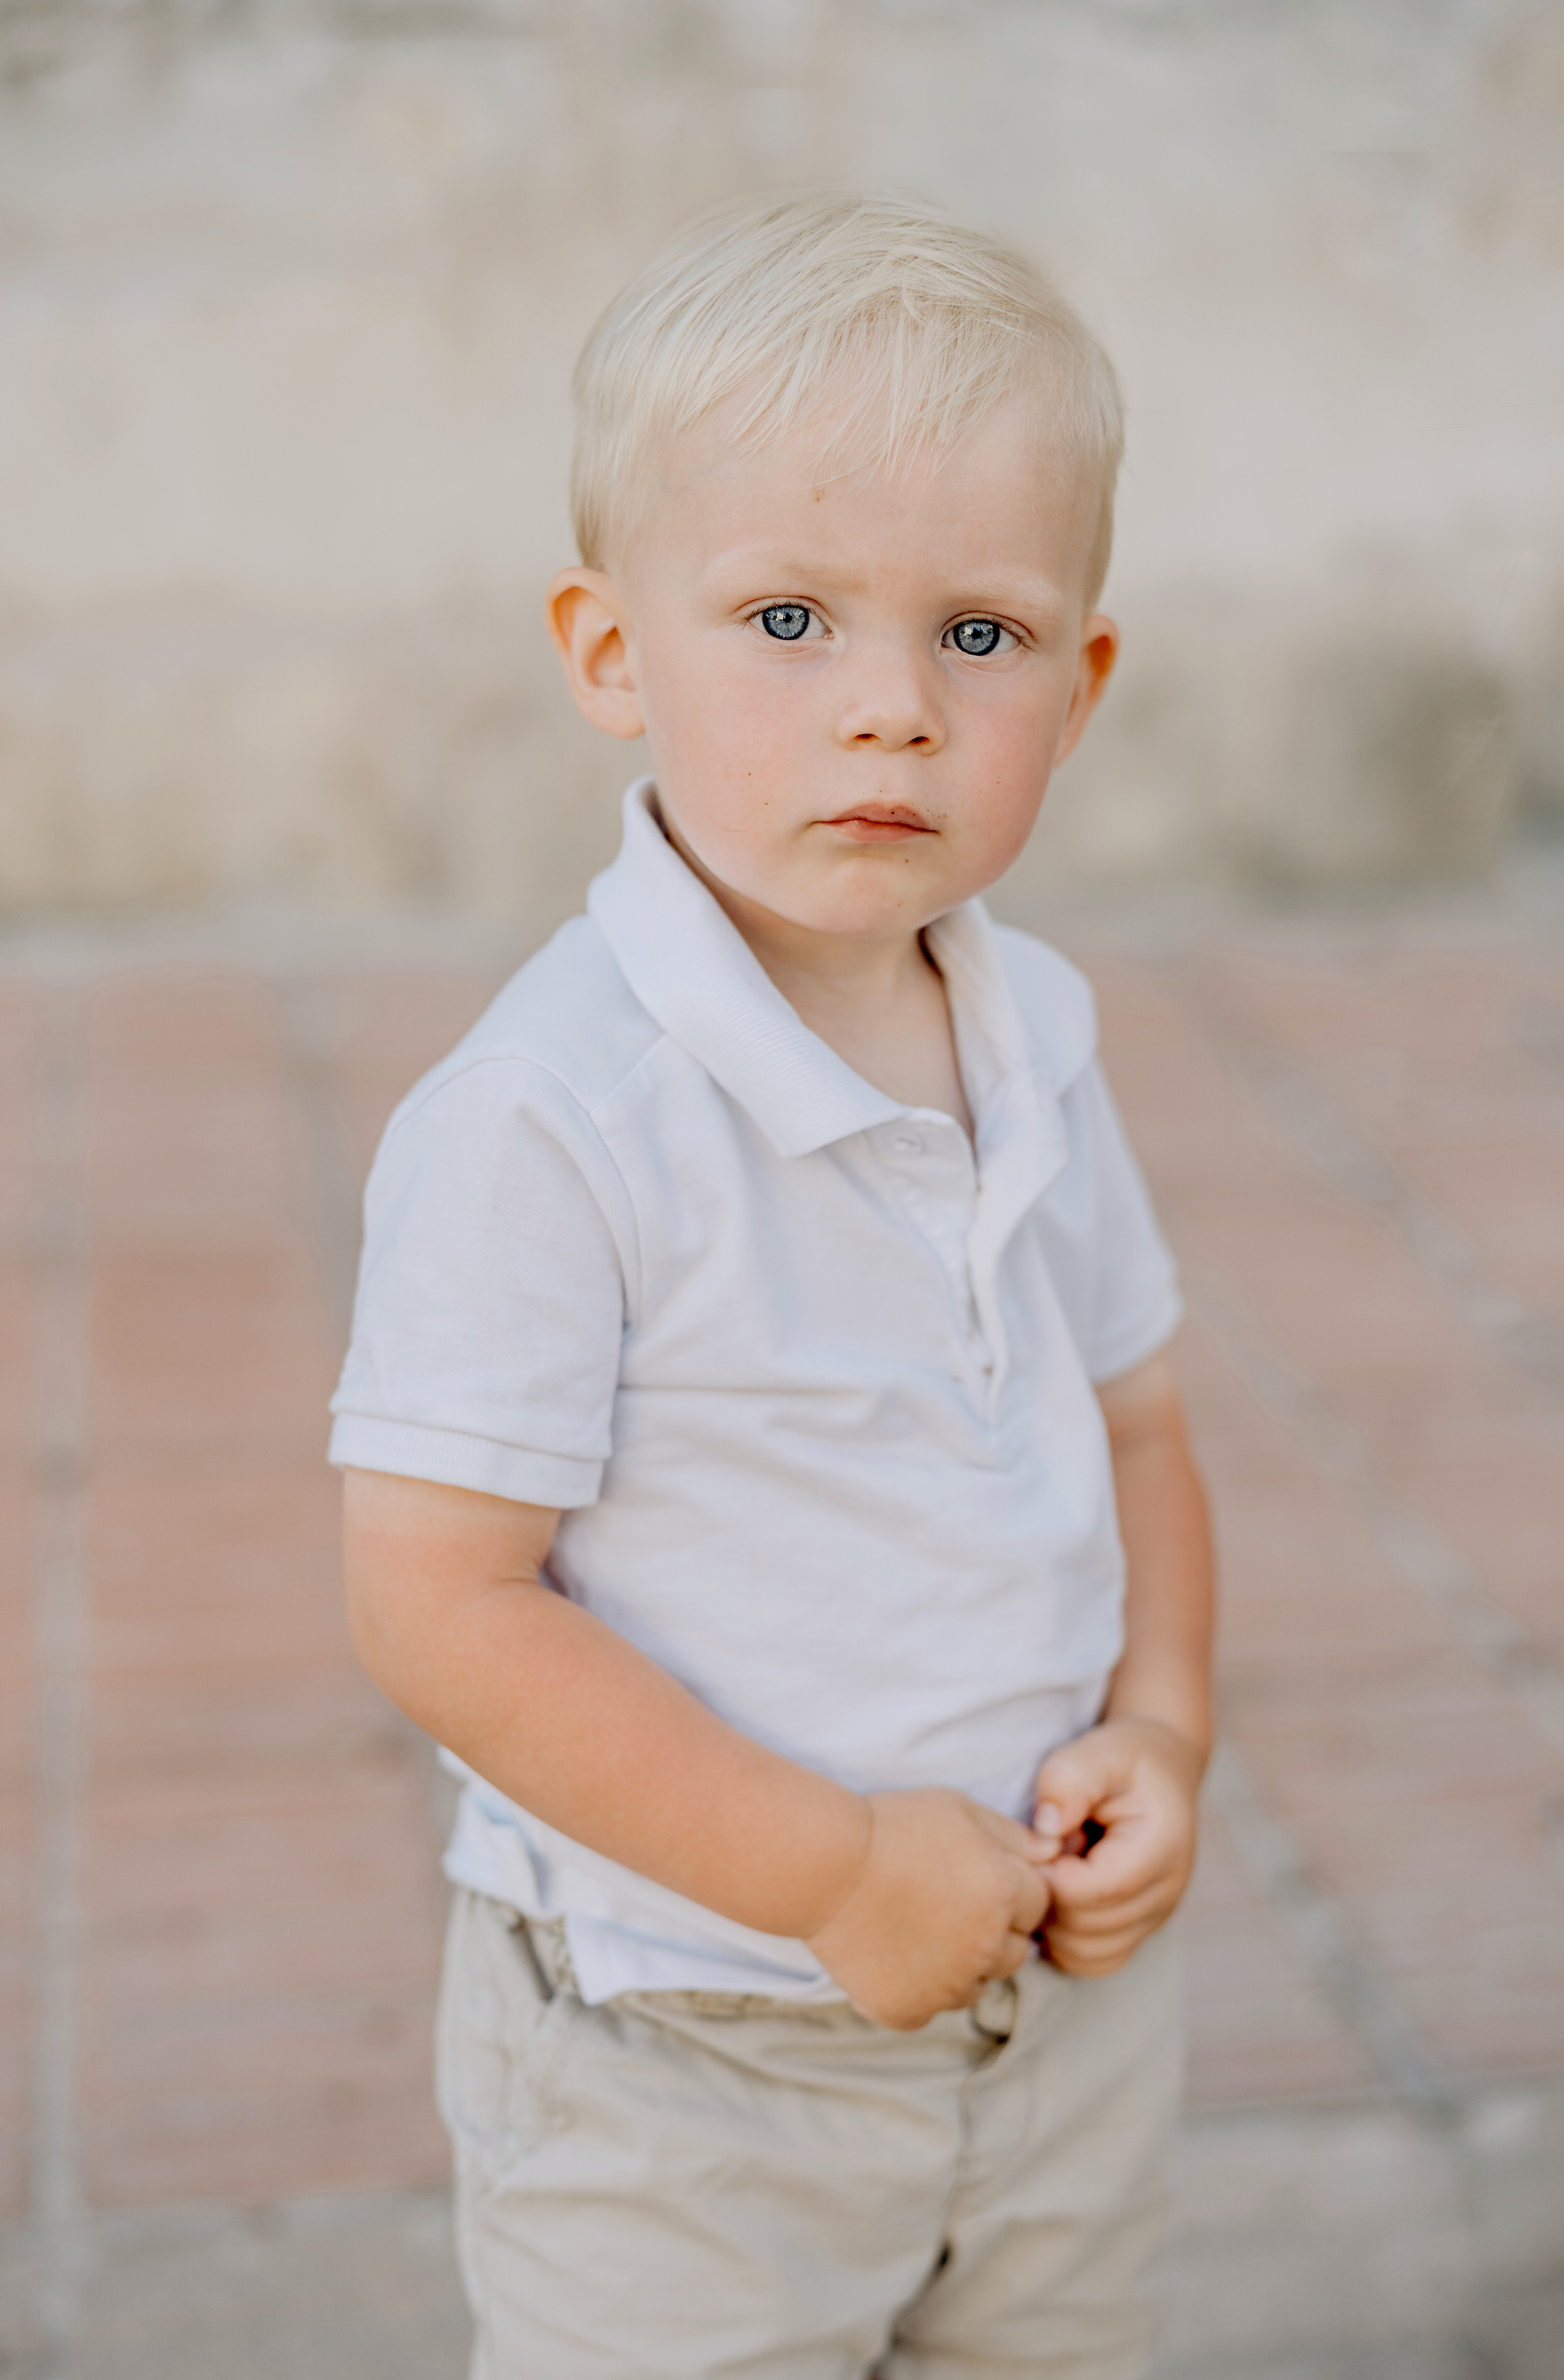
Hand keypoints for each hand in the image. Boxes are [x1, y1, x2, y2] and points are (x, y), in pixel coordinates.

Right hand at [806, 1788, 1051, 2030]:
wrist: (824, 1865)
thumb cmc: (892, 1827)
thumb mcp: (959, 1808)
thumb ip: (1014, 1835)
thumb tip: (1053, 1854)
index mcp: (1005, 1894)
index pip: (1037, 1905)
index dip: (1008, 1888)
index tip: (971, 1876)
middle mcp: (987, 1948)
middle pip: (1015, 1952)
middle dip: (992, 1930)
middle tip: (946, 1904)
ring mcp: (948, 1986)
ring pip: (976, 1984)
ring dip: (960, 1964)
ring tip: (916, 1926)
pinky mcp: (909, 2011)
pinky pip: (930, 2008)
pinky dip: (918, 1987)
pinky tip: (892, 1953)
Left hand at [1031, 1717, 1201, 1976]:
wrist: (1159, 1771)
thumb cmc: (1123, 1760)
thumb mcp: (1098, 1752)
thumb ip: (1070, 1780)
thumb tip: (1046, 1828)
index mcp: (1162, 1848)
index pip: (1094, 1891)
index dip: (1051, 1873)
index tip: (1039, 1841)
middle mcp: (1166, 1894)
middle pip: (1085, 1928)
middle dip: (1049, 1894)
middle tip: (1044, 1853)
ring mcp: (1154, 1919)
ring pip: (1084, 1954)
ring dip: (1054, 1919)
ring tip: (1056, 1870)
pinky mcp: (1137, 1932)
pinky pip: (1091, 1962)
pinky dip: (1064, 1939)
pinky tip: (1060, 1894)